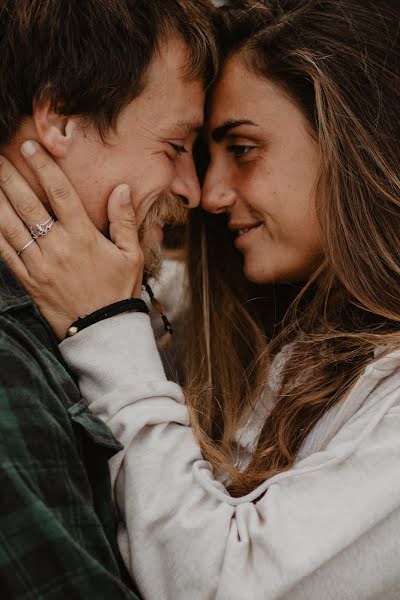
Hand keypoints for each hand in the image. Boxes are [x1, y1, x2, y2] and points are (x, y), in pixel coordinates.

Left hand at [0, 141, 143, 339]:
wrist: (103, 330)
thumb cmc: (119, 290)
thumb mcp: (131, 255)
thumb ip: (124, 220)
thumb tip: (121, 188)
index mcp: (84, 237)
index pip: (60, 194)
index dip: (44, 167)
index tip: (29, 147)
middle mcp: (58, 247)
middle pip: (28, 205)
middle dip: (9, 177)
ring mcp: (40, 264)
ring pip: (11, 226)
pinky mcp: (29, 280)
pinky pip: (6, 253)